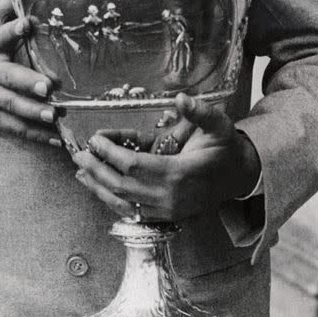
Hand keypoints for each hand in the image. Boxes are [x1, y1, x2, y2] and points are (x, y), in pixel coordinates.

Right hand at [0, 0, 58, 145]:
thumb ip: (8, 3)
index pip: (0, 34)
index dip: (12, 29)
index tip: (27, 24)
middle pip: (7, 78)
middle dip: (27, 83)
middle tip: (48, 87)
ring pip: (10, 107)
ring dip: (32, 113)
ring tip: (54, 116)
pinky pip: (13, 127)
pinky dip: (34, 135)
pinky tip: (56, 138)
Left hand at [72, 94, 259, 220]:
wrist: (239, 177)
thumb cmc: (225, 149)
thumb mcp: (218, 124)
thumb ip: (199, 112)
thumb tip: (181, 99)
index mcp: (179, 174)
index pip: (133, 165)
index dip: (110, 152)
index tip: (95, 138)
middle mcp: (169, 198)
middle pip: (121, 186)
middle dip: (96, 169)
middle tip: (77, 153)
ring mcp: (166, 211)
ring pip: (123, 203)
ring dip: (98, 187)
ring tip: (79, 171)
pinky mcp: (165, 217)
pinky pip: (131, 212)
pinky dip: (111, 200)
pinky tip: (97, 188)